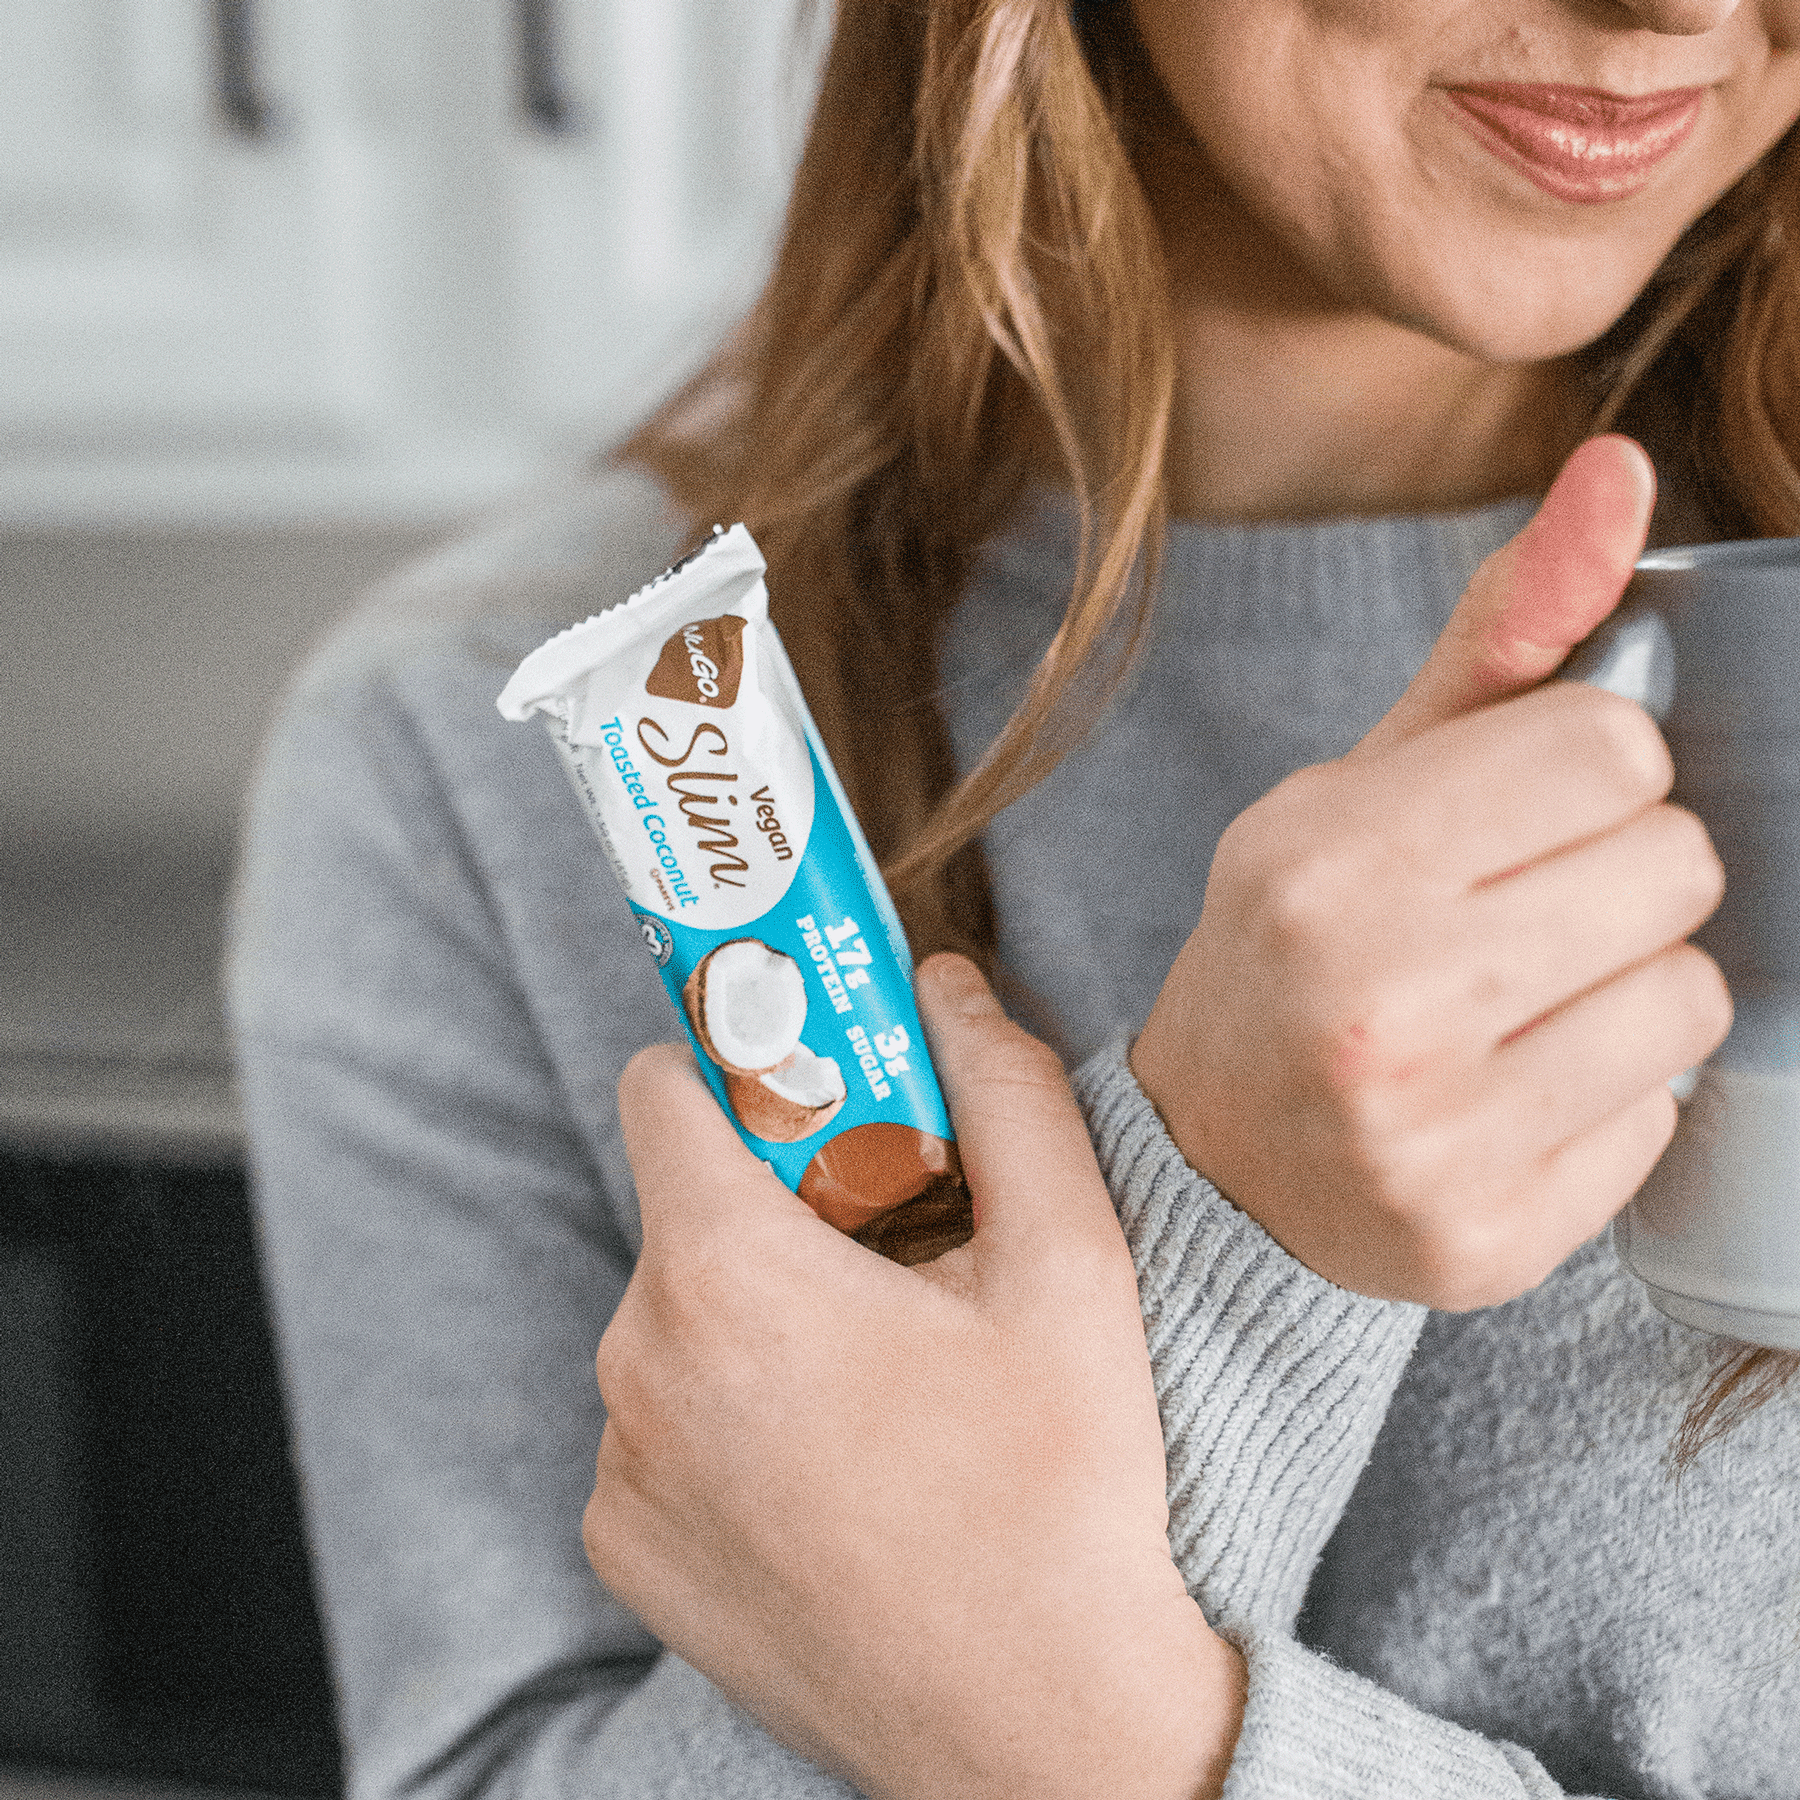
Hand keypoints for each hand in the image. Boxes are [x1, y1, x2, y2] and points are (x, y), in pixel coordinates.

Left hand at [586, 955, 1245, 1799]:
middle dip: (776, 1205)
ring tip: (877, 1383)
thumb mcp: (1070, 1264)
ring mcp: (620, 1467)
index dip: (745, 1069)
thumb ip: (1006, 1090)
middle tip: (893, 1258)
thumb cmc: (1059, 1487)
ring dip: (753, 1318)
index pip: (664, 1084)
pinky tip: (832, 1473)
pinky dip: (724, 1420)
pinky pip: (656, 1425)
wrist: (1039, 1732)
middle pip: (683, 1209)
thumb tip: (947, 981)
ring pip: (672, 1318)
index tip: (820, 1099)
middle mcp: (637, 1362)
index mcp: (726, 1272)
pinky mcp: (624, 1550)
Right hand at [1132, 435, 1731, 1310]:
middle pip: (1674, 865)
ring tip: (1527, 1004)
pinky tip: (1517, 1092)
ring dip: (1632, 984)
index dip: (1591, 769)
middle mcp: (1373, 1000)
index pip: (1614, 745)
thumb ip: (1501, 636)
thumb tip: (1624, 468)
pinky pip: (1662, 1114)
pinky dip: (1612, 1092)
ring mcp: (1431, 1137)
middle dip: (1623, 873)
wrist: (1216, 1154)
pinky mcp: (1485, 1240)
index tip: (1525, 813)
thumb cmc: (1295, 940)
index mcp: (1326, 862)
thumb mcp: (1360, 781)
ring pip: (1689, 996)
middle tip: (1526, 912)